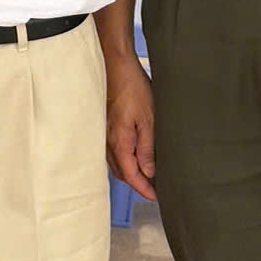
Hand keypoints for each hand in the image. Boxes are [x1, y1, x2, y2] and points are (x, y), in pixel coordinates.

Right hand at [105, 52, 157, 201]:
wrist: (116, 63)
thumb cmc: (132, 87)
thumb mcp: (148, 119)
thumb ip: (147, 148)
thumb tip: (149, 172)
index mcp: (119, 141)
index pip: (130, 175)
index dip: (143, 189)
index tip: (156, 197)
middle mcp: (108, 140)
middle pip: (121, 171)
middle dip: (137, 182)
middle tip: (154, 188)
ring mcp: (104, 131)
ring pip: (116, 161)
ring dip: (130, 170)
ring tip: (148, 172)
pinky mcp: (105, 123)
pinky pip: (113, 149)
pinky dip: (124, 157)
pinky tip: (135, 152)